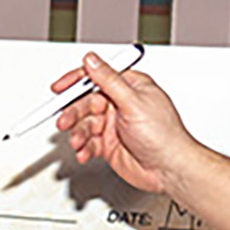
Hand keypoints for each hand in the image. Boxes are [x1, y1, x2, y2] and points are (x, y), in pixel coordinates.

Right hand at [55, 53, 197, 198]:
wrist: (169, 170)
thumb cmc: (164, 136)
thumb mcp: (133, 102)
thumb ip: (109, 80)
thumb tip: (93, 60)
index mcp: (129, 87)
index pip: (96, 77)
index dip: (76, 81)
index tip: (60, 88)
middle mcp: (120, 104)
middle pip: (86, 102)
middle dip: (74, 112)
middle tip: (65, 121)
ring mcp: (113, 125)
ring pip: (85, 124)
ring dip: (78, 133)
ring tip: (78, 142)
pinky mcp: (109, 145)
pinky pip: (88, 143)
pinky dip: (84, 148)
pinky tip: (85, 152)